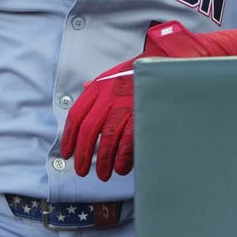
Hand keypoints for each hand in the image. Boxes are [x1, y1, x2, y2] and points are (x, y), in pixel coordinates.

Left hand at [60, 21, 208, 179]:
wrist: (169, 62)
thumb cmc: (140, 70)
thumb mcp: (114, 73)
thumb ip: (98, 85)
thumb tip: (83, 88)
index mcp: (98, 87)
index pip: (76, 116)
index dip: (69, 137)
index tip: (67, 153)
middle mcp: (108, 96)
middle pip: (88, 131)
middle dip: (83, 154)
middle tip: (82, 171)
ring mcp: (126, 105)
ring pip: (107, 139)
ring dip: (103, 161)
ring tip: (102, 174)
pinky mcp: (142, 114)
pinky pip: (128, 142)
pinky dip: (123, 158)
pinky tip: (120, 168)